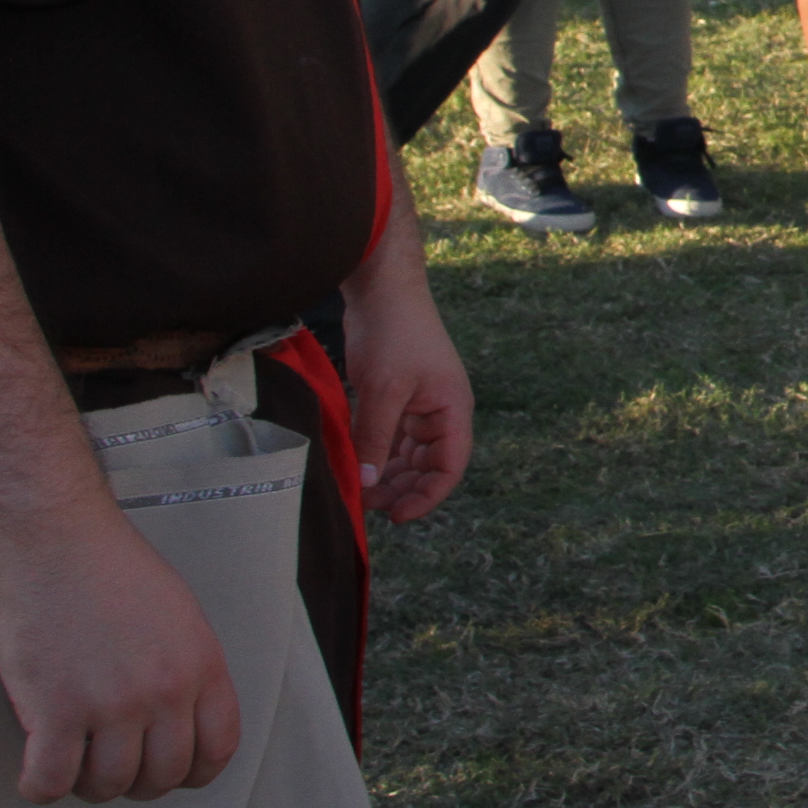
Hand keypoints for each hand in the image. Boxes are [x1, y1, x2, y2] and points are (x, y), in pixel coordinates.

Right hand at [0, 517, 238, 803]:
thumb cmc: (113, 571)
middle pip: (163, 776)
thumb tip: (182, 720)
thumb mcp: (181, 615)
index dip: (194, 772)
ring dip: (89, 785)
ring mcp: (111, 703)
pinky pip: (50, 782)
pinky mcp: (55, 710)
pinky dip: (39, 787)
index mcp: (201, 665)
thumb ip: (187, 668)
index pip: (218, 748)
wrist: (58, 542)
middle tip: (115, 767)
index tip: (174, 773)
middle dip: (139, 783)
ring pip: (109, 785)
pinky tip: (36, 772)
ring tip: (75, 764)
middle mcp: (164, 690)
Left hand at [342, 253, 471, 525]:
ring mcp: (418, 404)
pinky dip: (376, 454)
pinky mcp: (396, 397)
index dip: (427, 496)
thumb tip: (366, 485)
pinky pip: (391, 437)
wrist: (382, 290)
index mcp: (452, 410)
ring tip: (359, 489)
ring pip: (408, 455)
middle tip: (368, 504)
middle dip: (403, 489)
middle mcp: (440, 412)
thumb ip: (376, 439)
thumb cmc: (396, 334)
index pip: (449, 467)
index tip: (397, 517)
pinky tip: (356, 464)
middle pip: (429, 466)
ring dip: (387, 475)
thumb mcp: (384, 391)